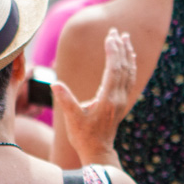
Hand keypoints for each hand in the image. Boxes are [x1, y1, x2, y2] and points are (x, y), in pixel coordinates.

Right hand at [54, 29, 136, 166]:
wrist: (98, 152)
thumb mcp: (72, 118)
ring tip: (125, 38)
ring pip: (129, 72)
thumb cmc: (83, 136)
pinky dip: (129, 66)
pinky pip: (129, 79)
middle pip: (123, 67)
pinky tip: (128, 58)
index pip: (113, 70)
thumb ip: (65, 100)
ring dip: (127, 54)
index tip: (110, 36)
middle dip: (120, 48)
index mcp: (108, 99)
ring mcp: (122, 100)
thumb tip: (55, 83)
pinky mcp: (121, 102)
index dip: (112, 51)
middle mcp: (118, 98)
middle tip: (115, 31)